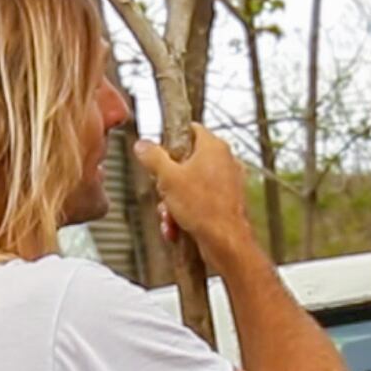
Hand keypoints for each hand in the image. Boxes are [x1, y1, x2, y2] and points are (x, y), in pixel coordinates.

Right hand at [132, 125, 254, 259]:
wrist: (227, 242)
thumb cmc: (204, 208)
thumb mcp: (167, 178)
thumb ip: (152, 157)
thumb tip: (142, 144)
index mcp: (214, 147)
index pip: (190, 128)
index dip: (170, 139)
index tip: (158, 152)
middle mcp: (225, 161)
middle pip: (186, 161)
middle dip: (168, 182)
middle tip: (162, 192)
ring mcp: (228, 183)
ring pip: (190, 185)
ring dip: (173, 202)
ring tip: (170, 217)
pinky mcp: (227, 203)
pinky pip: (200, 202)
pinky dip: (186, 214)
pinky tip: (176, 228)